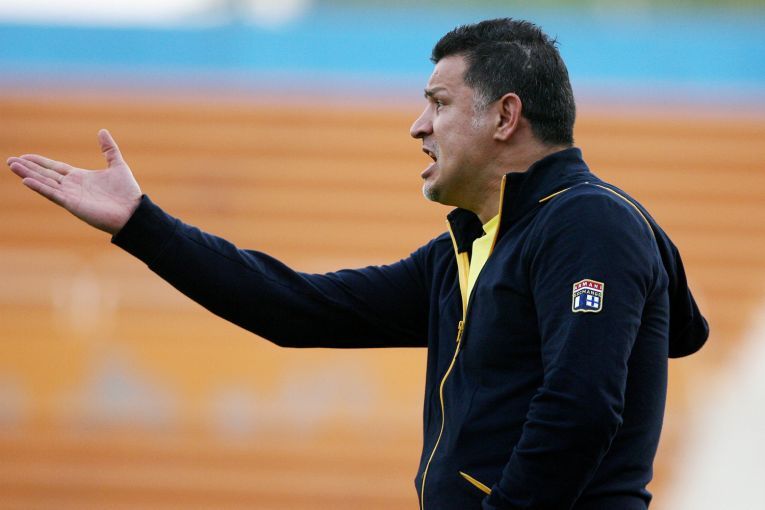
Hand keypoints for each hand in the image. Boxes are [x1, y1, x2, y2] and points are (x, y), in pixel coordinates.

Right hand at [7, 129, 141, 234]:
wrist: (133, 212)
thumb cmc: (127, 192)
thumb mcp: (117, 165)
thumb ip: (109, 149)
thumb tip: (102, 131)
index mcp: (80, 177)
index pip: (55, 168)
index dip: (40, 162)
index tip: (25, 156)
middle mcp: (72, 186)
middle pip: (46, 174)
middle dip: (28, 167)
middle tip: (10, 161)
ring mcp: (71, 196)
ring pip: (45, 183)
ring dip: (29, 175)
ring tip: (13, 166)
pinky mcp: (73, 204)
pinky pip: (53, 194)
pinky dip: (40, 187)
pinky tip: (27, 181)